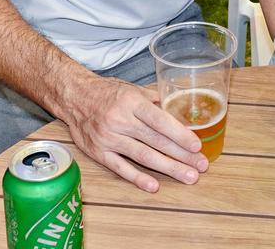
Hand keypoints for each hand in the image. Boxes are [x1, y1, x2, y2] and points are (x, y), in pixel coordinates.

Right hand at [60, 75, 208, 192]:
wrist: (73, 96)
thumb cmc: (106, 92)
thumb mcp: (132, 88)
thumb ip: (155, 100)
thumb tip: (179, 110)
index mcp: (131, 102)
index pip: (160, 120)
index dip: (180, 134)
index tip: (197, 146)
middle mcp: (120, 120)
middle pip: (155, 141)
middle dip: (181, 155)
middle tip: (201, 166)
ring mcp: (108, 138)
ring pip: (142, 156)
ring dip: (168, 168)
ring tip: (188, 177)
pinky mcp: (99, 152)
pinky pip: (120, 168)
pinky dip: (137, 177)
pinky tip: (153, 185)